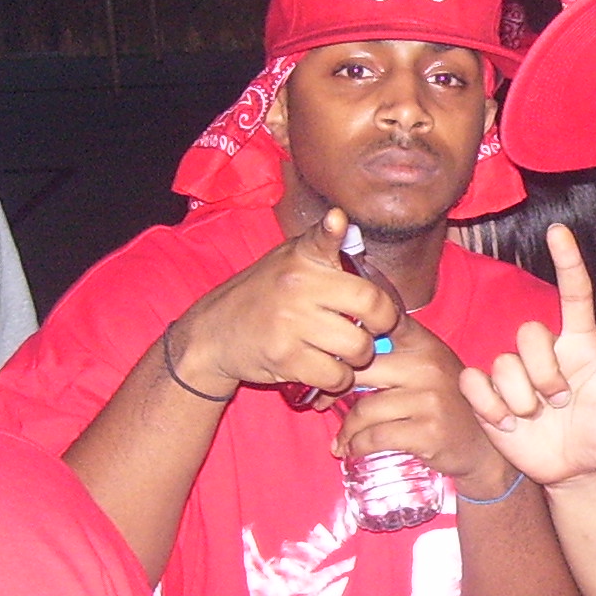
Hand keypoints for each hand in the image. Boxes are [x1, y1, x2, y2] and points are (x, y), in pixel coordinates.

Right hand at [171, 209, 401, 396]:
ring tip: (346, 351)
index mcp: (302, 258)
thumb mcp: (287, 259)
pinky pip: (336, 375)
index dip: (343, 236)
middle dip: (382, 324)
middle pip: (371, 307)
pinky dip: (338, 378)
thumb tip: (341, 218)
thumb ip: (320, 244)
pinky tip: (327, 367)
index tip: (343, 229)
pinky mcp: (286, 358)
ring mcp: (291, 323)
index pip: (329, 240)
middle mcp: (297, 286)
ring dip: (359, 356)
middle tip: (372, 329)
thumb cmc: (263, 293)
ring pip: (358, 347)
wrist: (214, 332)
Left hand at [335, 313, 515, 491]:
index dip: (350, 337)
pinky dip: (356, 446)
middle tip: (321, 401)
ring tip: (341, 438)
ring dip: (346, 428)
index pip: (381, 324)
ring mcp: (428, 399)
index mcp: (425, 344)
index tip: (329, 354)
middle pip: (360, 370)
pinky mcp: (427, 431)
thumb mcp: (430, 368)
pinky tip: (351, 450)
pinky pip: (374, 437)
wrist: (482, 448)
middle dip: (333, 388)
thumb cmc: (448, 405)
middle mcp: (427, 366)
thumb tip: (338, 355)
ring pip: (364, 410)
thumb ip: (396, 355)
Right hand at [459, 225, 595, 486]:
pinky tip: (509, 424)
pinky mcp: (488, 394)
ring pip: (504, 363)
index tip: (559, 231)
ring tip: (536, 417)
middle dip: (545, 374)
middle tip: (559, 403)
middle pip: (530, 332)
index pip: (574, 294)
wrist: (575, 469)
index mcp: (581, 345)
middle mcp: (546, 351)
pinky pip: (475, 384)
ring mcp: (515, 371)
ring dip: (522, 399)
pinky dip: (491, 407)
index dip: (567, 262)